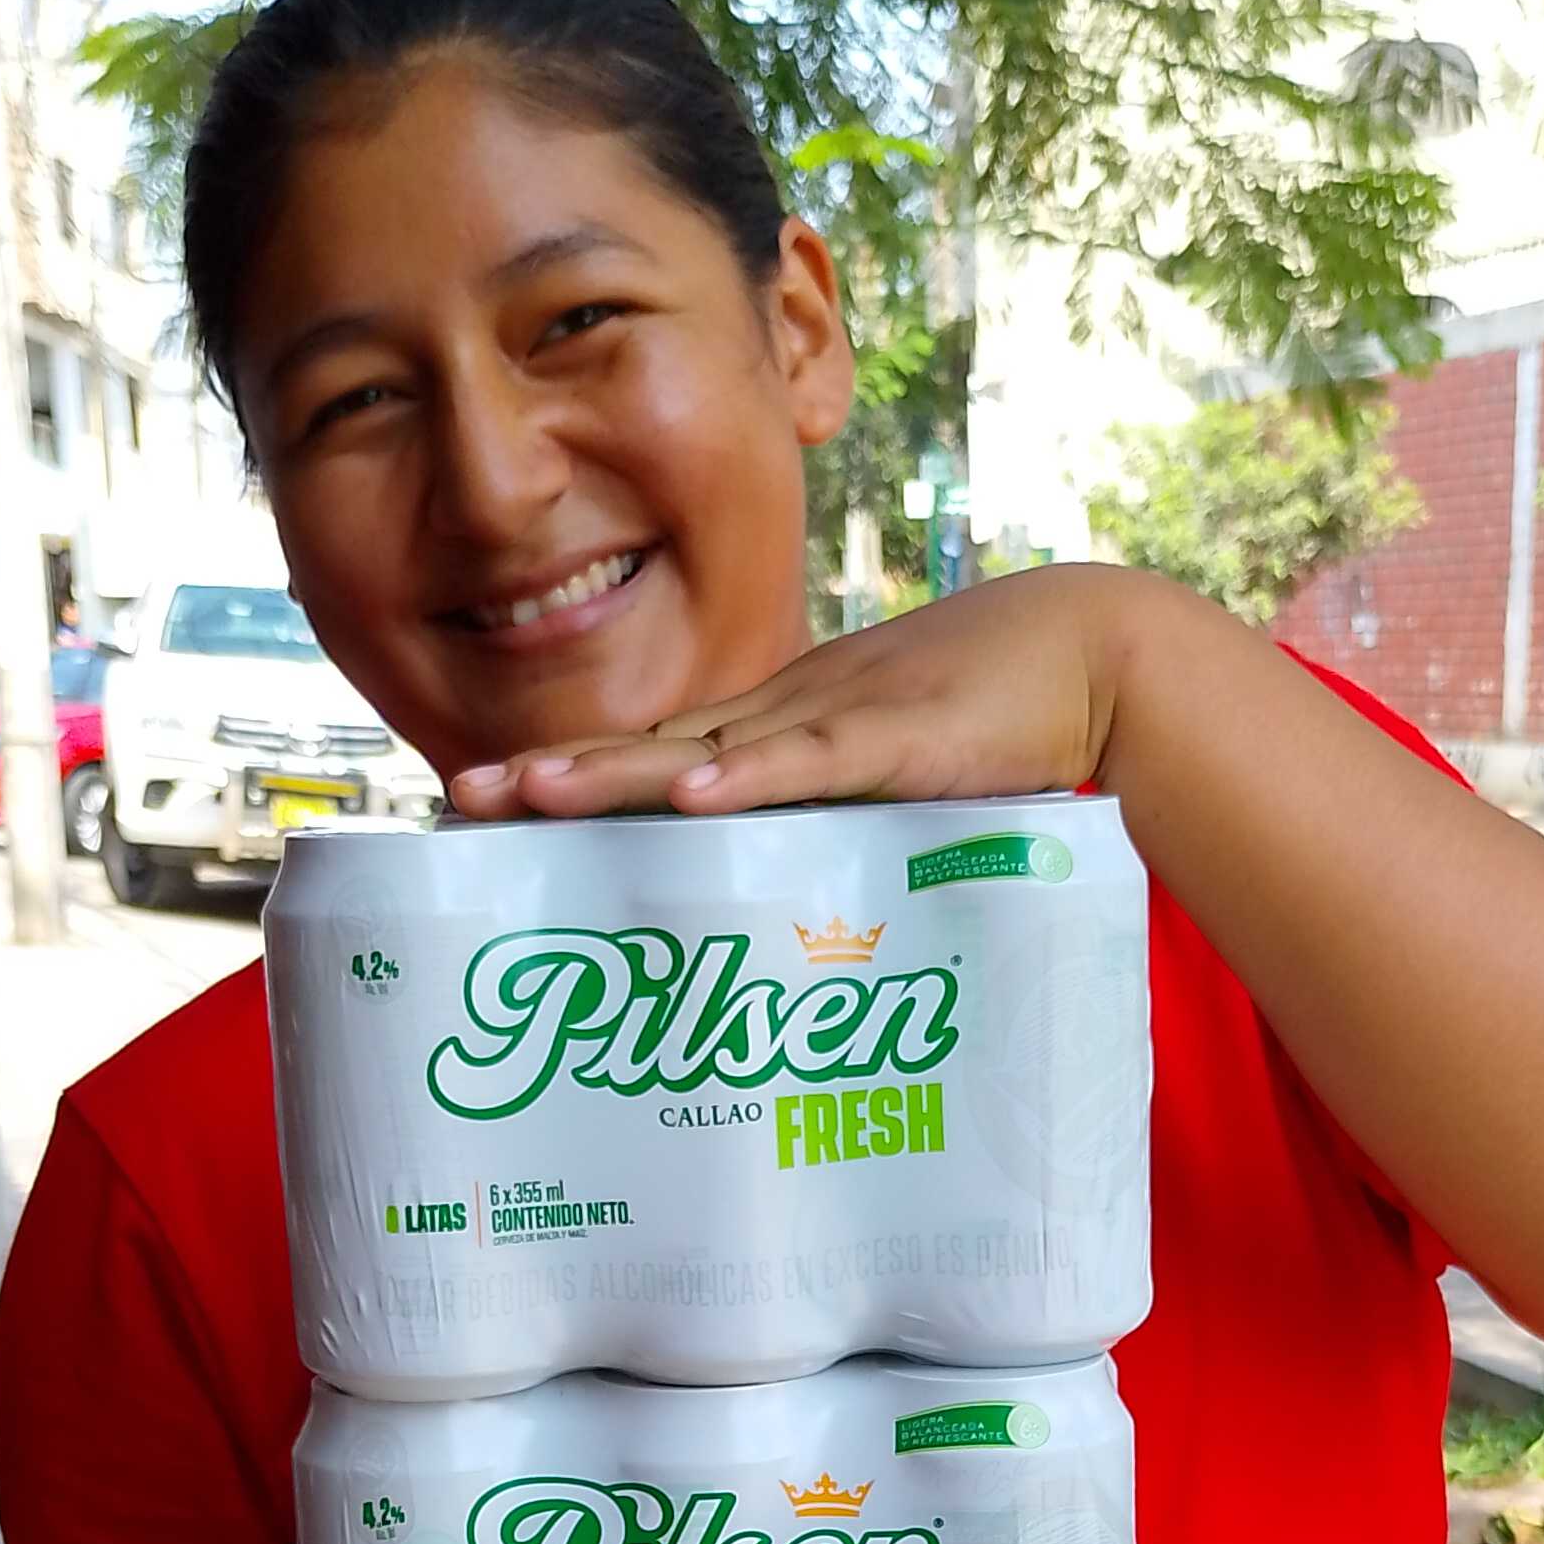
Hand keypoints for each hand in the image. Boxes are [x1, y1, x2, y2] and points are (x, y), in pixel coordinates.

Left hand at [444, 566, 1155, 822]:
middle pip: (644, 753)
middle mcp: (781, 720)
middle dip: (550, 778)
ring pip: (701, 754)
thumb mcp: (881, 780)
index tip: (486, 809)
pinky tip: (685, 796)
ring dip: (611, 773)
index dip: (566, 780)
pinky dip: (747, 780)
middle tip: (457, 802)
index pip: (650, 759)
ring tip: (528, 794)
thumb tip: (768, 893)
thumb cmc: (988, 718)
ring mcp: (833, 723)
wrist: (1086, 650)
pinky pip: (810, 764)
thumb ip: (823, 826)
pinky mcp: (896, 739)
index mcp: (774, 732)